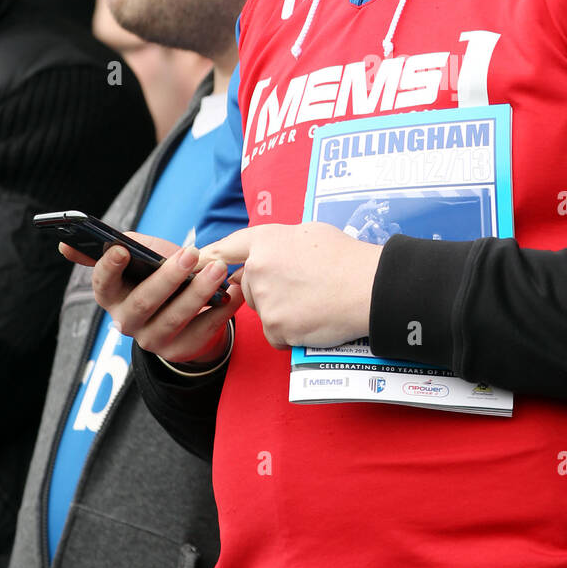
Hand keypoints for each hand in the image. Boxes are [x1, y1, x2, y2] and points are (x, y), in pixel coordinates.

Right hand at [58, 232, 244, 367]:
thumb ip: (116, 246)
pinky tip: (235, 292)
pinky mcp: (179, 351)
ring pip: (174, 318)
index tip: (122, 250)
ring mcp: (152, 340)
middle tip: (191, 253)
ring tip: (219, 270)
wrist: (186, 312)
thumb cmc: (159, 275)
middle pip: (143, 302)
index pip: (102, 285)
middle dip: (168, 276)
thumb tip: (65, 245)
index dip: (109, 269)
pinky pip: (202, 332)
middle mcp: (127, 321)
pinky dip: (221, 311)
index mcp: (112, 296)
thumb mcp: (141, 257)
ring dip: (199, 293)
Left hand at [196, 223, 380, 348]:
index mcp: (265, 241)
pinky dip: (290, 334)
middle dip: (265, 291)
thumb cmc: (345, 258)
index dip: (212, 256)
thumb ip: (279, 242)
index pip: (228, 248)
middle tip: (299, 290)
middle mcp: (258, 269)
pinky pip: (275, 335)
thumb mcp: (310, 232)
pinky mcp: (275, 327)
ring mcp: (265, 300)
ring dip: (280, 313)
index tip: (198, 263)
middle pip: (247, 287)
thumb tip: (266, 254)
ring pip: (262, 312)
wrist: (368, 287)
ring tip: (311, 303)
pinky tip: (311, 321)